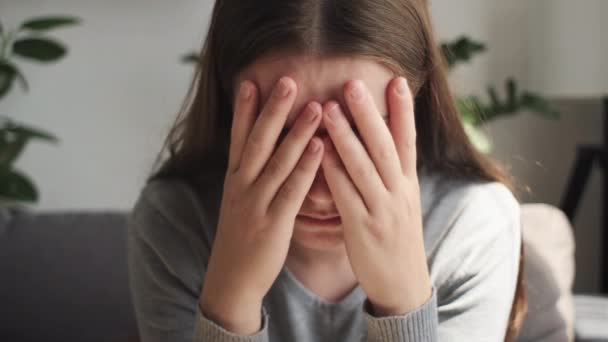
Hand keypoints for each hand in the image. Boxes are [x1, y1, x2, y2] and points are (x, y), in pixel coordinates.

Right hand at [201, 76, 323, 333]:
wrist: (230, 280)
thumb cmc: (241, 239)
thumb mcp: (239, 202)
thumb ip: (250, 177)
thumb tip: (261, 154)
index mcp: (234, 179)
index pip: (238, 137)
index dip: (245, 109)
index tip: (251, 80)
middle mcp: (242, 185)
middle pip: (258, 141)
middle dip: (272, 109)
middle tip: (287, 79)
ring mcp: (256, 203)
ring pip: (278, 161)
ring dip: (297, 131)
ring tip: (316, 105)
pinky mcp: (273, 222)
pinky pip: (292, 189)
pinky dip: (306, 167)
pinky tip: (321, 147)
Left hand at [320, 77, 431, 315]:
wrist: (403, 284)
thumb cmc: (398, 240)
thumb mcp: (404, 204)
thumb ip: (393, 174)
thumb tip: (384, 144)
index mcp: (409, 184)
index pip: (409, 141)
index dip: (404, 110)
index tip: (397, 79)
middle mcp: (398, 192)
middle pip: (385, 146)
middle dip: (369, 113)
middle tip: (352, 83)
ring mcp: (381, 210)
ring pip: (364, 167)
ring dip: (345, 135)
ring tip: (328, 108)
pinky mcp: (362, 228)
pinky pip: (345, 195)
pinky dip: (332, 171)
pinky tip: (318, 152)